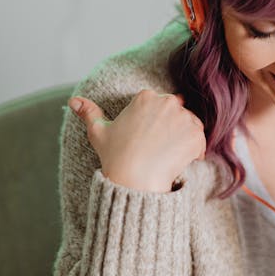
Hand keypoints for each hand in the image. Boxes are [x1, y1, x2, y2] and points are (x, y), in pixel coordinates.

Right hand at [69, 89, 205, 192]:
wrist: (133, 179)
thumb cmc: (115, 156)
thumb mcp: (98, 131)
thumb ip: (89, 112)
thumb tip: (73, 100)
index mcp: (146, 97)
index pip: (160, 105)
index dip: (156, 123)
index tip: (148, 139)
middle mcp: (167, 102)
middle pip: (178, 113)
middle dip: (173, 129)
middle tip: (159, 149)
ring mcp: (183, 117)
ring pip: (191, 126)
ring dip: (184, 140)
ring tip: (167, 156)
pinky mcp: (196, 134)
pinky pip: (201, 142)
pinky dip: (194, 153)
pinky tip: (177, 162)